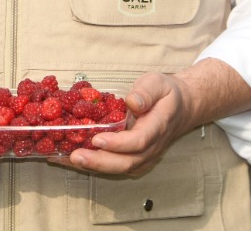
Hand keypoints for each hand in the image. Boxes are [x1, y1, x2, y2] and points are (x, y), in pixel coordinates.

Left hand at [63, 72, 191, 176]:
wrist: (181, 108)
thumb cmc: (166, 93)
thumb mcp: (158, 83)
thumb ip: (146, 92)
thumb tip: (132, 102)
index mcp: (158, 126)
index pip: (139, 141)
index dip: (118, 143)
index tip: (98, 138)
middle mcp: (152, 146)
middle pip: (127, 162)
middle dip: (100, 161)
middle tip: (75, 155)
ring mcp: (145, 156)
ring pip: (121, 168)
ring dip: (95, 166)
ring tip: (69, 159)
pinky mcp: (136, 159)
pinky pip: (117, 167)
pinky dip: (96, 166)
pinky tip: (76, 159)